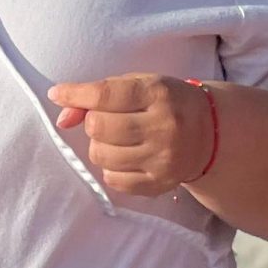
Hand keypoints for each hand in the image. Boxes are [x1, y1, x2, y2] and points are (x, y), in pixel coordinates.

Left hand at [47, 74, 215, 198]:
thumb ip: (97, 94)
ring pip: (101, 155)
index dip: (74, 94)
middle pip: (99, 128)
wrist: (210, 132)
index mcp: (158, 94)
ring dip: (100, 145)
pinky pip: (114, 180)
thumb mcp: (137, 85)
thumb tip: (62, 118)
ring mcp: (164, 159)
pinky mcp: (161, 183)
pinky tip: (126, 156)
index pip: (105, 95)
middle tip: (106, 119)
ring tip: (118, 138)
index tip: (57, 94)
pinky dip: (111, 168)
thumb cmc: (164, 102)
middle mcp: (164, 127)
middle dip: (93, 122)